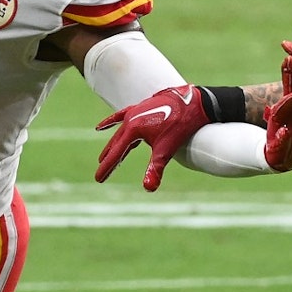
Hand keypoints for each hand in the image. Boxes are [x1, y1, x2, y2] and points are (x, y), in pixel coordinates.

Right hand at [95, 84, 209, 191]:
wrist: (193, 102)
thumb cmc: (180, 126)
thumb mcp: (166, 150)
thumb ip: (155, 169)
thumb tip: (148, 188)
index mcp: (133, 129)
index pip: (117, 153)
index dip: (107, 167)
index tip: (97, 179)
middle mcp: (130, 119)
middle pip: (116, 143)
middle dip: (108, 159)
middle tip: (100, 174)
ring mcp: (135, 111)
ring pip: (120, 132)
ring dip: (112, 145)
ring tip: (104, 157)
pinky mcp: (141, 108)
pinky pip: (121, 116)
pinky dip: (111, 122)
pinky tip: (101, 127)